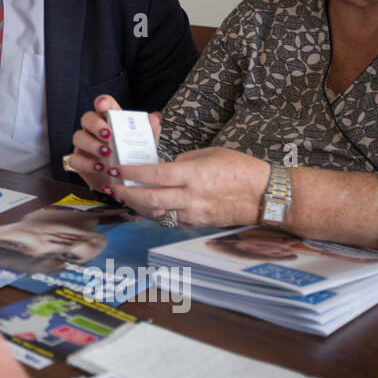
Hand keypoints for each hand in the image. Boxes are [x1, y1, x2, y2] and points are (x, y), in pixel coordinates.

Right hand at [68, 94, 160, 191]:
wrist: (126, 184)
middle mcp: (95, 131)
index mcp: (111, 122)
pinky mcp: (80, 162)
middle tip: (108, 134)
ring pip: (78, 137)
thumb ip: (150, 132)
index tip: (103, 105)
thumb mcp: (145, 147)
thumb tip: (155, 118)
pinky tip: (98, 168)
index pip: (104, 106)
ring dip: (91, 144)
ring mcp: (85, 146)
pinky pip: (74, 159)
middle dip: (95, 124)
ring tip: (106, 154)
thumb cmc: (134, 160)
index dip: (102, 102)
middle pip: (87, 118)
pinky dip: (86, 163)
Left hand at [114, 147, 270, 226]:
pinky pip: (169, 220)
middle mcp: (191, 197)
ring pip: (156, 213)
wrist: (265, 196)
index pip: (154, 174)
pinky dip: (153, 214)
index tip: (115, 168)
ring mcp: (194, 213)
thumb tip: (165, 167)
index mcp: (193, 175)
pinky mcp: (197, 224)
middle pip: (149, 198)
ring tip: (123, 197)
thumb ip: (184, 161)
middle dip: (126, 193)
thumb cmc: (241, 169)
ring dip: (136, 206)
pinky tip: (145, 207)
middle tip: (111, 187)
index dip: (132, 172)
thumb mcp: (210, 154)